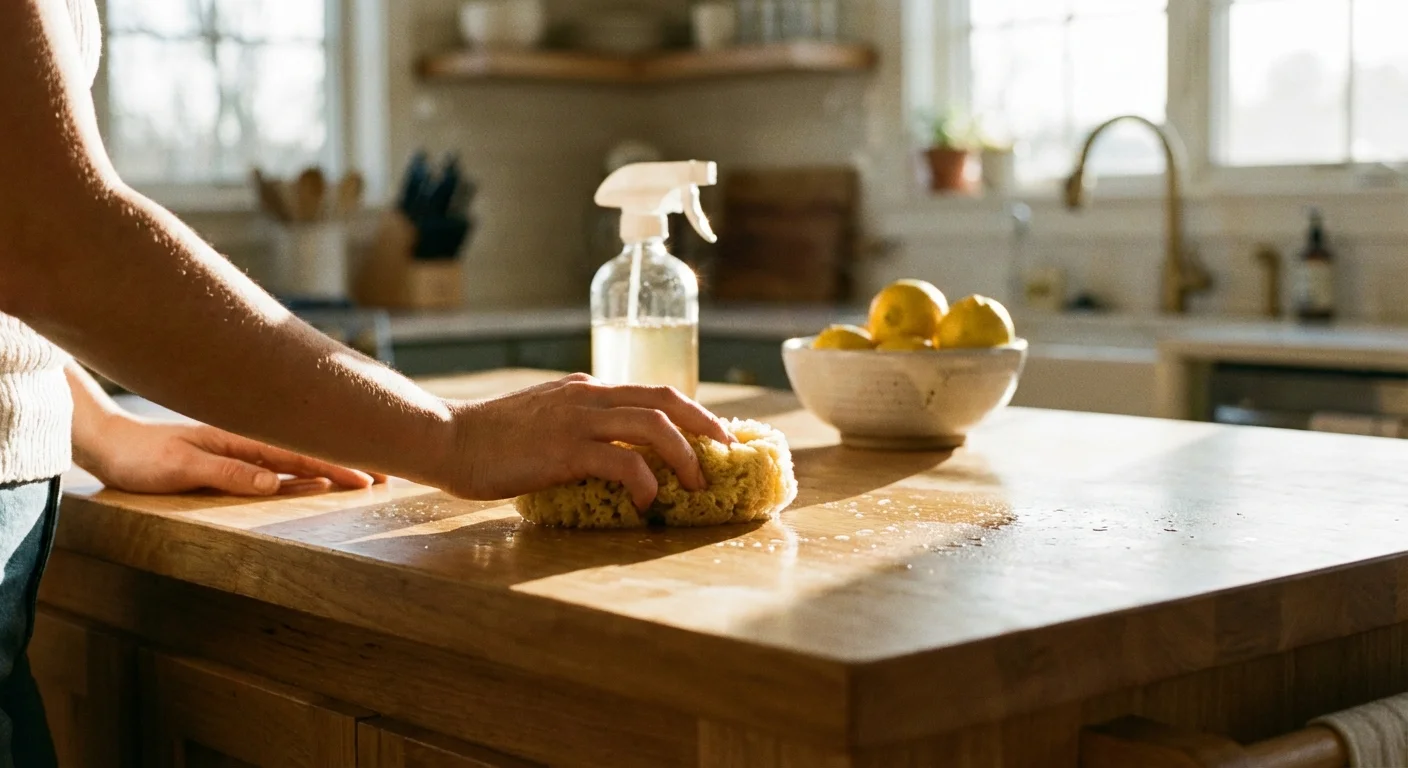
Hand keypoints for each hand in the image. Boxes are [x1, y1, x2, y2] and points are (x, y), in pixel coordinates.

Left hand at [82, 415, 383, 495]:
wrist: (108, 443)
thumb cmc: (140, 458)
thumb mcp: (181, 468)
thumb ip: (228, 473)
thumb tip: (274, 483)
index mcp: (242, 440)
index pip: (303, 453)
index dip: (340, 464)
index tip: (374, 475)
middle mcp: (247, 441)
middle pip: (309, 451)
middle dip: (348, 460)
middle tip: (386, 476)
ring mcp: (239, 448)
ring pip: (296, 456)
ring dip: (330, 465)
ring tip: (363, 475)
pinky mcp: (229, 458)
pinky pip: (277, 464)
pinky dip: (303, 470)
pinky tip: (314, 479)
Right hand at [441, 374, 732, 509]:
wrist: (449, 439)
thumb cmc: (493, 441)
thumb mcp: (546, 421)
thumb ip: (581, 429)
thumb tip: (616, 459)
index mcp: (587, 390)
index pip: (653, 391)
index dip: (691, 412)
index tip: (713, 435)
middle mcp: (589, 396)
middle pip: (666, 399)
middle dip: (704, 424)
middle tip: (727, 451)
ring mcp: (577, 420)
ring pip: (654, 424)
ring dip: (685, 454)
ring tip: (697, 483)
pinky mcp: (565, 449)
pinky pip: (622, 461)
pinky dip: (645, 480)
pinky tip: (648, 501)